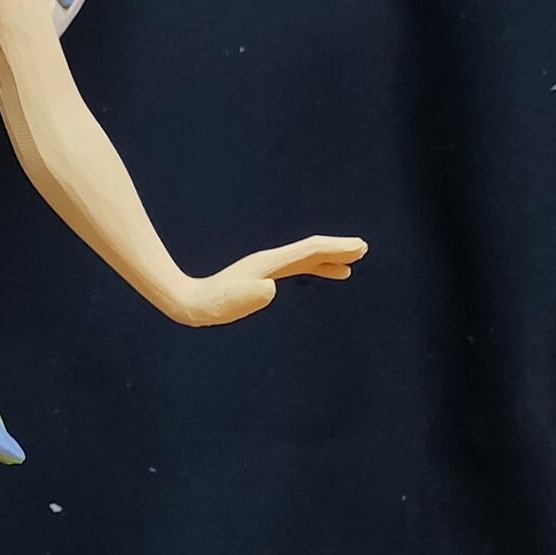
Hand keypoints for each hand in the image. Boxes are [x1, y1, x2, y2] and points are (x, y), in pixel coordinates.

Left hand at [170, 236, 366, 326]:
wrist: (192, 303)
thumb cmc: (212, 306)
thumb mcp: (231, 302)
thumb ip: (251, 295)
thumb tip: (270, 288)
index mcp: (269, 264)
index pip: (309, 251)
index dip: (335, 249)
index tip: (358, 247)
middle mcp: (270, 261)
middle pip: (311, 250)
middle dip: (337, 249)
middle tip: (363, 248)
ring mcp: (267, 268)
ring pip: (306, 259)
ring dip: (329, 259)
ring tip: (351, 264)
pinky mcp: (263, 276)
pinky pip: (297, 268)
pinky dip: (314, 268)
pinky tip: (322, 275)